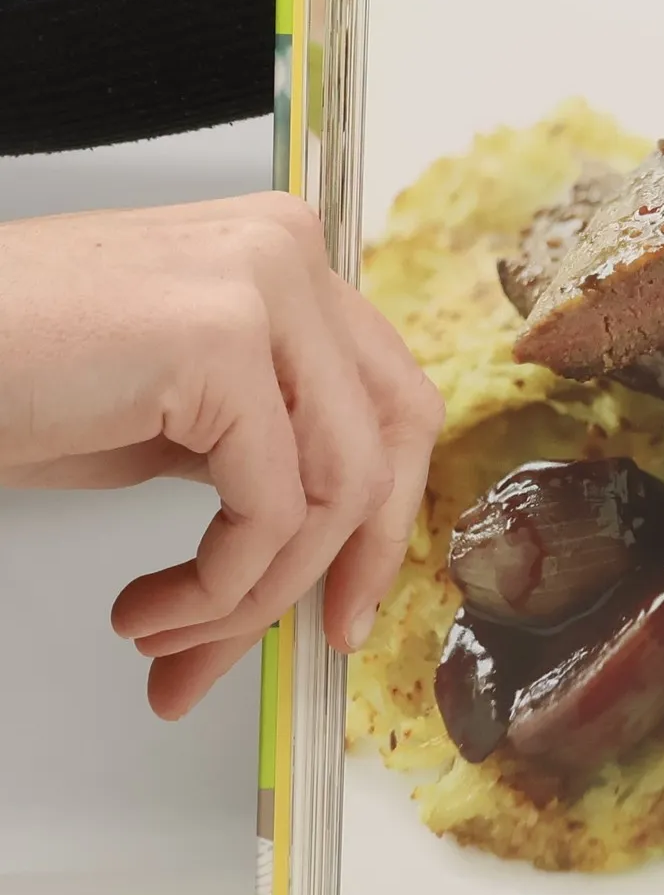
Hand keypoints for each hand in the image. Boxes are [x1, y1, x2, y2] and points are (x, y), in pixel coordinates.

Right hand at [0, 194, 442, 718]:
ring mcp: (262, 287)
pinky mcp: (220, 341)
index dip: (388, 511)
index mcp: (286, 257)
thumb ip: (263, 446)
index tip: (346, 599)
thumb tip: (321, 553)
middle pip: (393, 436)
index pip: (391, 397)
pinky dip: (219, 588)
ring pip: (337, 487)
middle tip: (308, 642)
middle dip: (352, 560)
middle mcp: (289, 251)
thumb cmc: (7, 375)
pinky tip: (152, 612)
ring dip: (257, 596)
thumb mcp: (172, 412)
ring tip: (173, 640)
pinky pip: (270, 509)